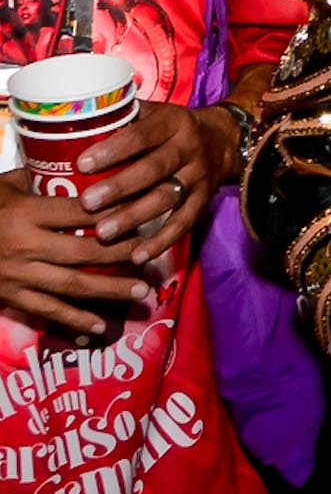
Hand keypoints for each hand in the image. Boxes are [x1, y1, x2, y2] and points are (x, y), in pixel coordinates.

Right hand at [0, 170, 155, 334]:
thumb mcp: (2, 185)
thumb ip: (37, 179)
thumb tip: (79, 167)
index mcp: (24, 213)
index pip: (78, 213)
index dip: (113, 211)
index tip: (143, 208)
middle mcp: (24, 246)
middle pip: (84, 252)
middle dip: (122, 255)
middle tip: (152, 254)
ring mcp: (17, 275)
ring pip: (72, 285)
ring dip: (109, 290)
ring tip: (141, 291)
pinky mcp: (10, 296)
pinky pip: (48, 310)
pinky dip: (75, 320)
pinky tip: (100, 326)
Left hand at [76, 100, 236, 265]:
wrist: (224, 140)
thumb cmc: (172, 127)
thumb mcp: (154, 112)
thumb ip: (123, 116)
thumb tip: (77, 120)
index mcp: (173, 122)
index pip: (142, 135)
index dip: (113, 149)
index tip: (83, 164)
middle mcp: (189, 149)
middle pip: (153, 169)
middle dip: (119, 187)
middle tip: (87, 202)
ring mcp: (198, 177)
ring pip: (166, 199)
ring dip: (134, 217)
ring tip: (103, 232)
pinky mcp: (203, 202)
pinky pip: (183, 224)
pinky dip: (161, 242)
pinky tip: (137, 256)